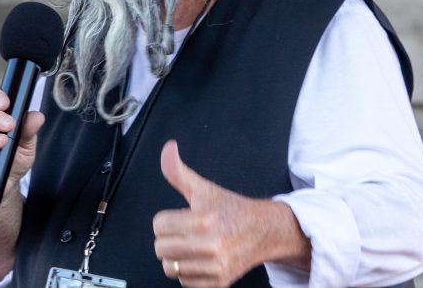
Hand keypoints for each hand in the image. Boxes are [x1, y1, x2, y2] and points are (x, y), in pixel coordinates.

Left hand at [152, 141, 308, 286]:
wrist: (263, 231)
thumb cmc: (232, 210)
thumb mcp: (204, 188)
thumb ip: (178, 171)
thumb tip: (168, 148)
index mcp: (203, 220)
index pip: (159, 225)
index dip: (166, 220)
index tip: (179, 218)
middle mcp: (209, 245)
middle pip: (161, 248)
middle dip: (169, 238)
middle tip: (184, 232)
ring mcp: (214, 266)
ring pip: (170, 267)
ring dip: (177, 257)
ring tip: (191, 246)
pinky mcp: (218, 281)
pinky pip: (184, 282)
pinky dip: (188, 273)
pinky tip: (200, 259)